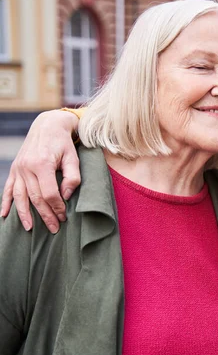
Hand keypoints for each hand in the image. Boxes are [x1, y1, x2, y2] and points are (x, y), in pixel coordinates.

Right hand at [0, 110, 79, 232]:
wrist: (47, 126)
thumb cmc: (64, 143)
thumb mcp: (73, 158)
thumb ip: (72, 177)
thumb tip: (66, 196)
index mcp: (42, 164)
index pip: (49, 193)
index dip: (57, 207)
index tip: (64, 216)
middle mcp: (27, 167)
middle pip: (35, 198)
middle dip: (45, 215)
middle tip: (54, 228)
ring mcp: (18, 168)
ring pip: (20, 196)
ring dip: (24, 214)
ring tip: (30, 228)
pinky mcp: (15, 169)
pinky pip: (9, 188)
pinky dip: (6, 202)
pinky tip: (4, 215)